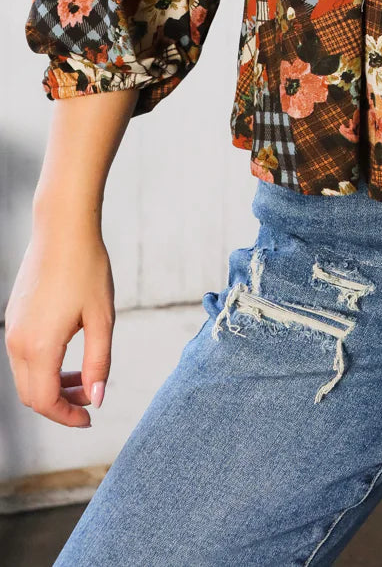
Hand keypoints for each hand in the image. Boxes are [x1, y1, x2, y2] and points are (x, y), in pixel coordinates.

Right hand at [5, 220, 114, 427]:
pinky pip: (22, 356)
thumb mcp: (102, 318)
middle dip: (60, 404)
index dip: (67, 416)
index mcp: (40, 346)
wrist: (63, 229)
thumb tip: (98, 398)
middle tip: (90, 398)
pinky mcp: (13, 317)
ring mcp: (11, 329)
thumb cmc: (87, 269)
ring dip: (52, 385)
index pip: (45, 401)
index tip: (89, 419)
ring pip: (26, 376)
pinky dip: (43, 366)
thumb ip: (99, 363)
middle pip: (32, 395)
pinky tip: (69, 354)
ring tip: (83, 378)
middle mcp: (18, 342)